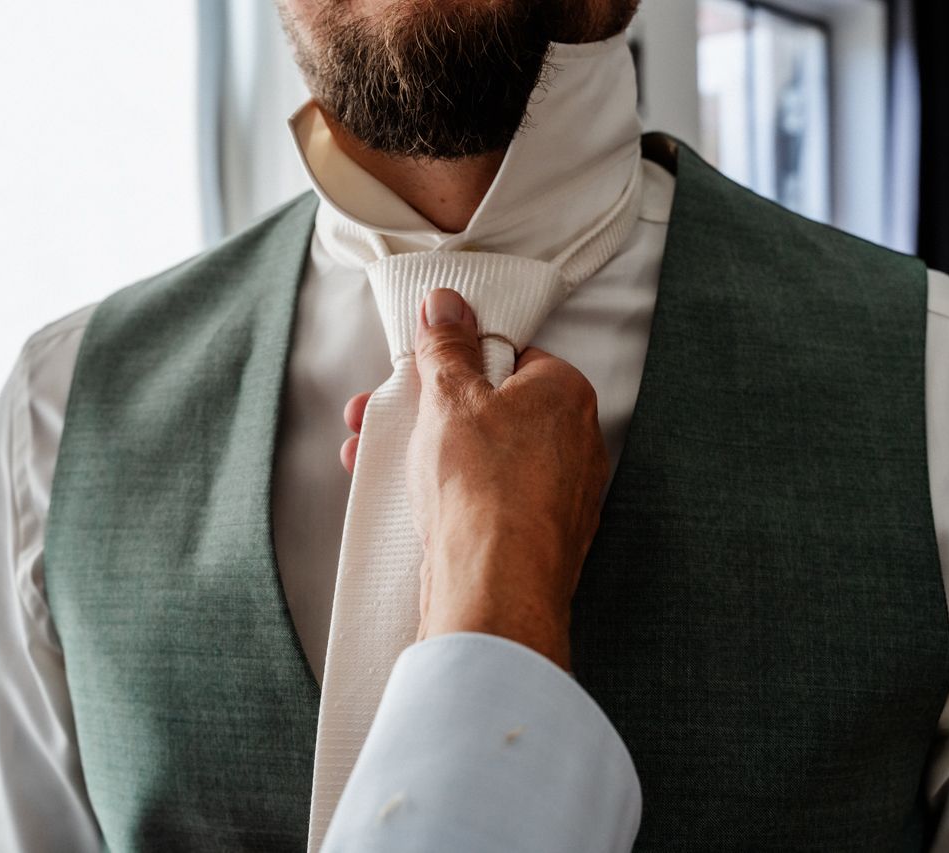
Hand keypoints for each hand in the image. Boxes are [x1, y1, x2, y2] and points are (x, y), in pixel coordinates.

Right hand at [340, 287, 609, 669]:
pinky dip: (448, 496)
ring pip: (485, 458)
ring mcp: (559, 495)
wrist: (494, 586)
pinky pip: (487, 501)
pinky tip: (406, 501)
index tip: (422, 372)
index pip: (512, 358)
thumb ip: (446, 347)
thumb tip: (445, 306)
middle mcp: (575, 443)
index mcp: (565, 394)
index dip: (459, 362)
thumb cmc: (484, 487)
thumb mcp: (449, 396)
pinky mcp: (537, 538)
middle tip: (384, 415)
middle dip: (428, 413)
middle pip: (493, 410)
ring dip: (427, 454)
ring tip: (373, 457)